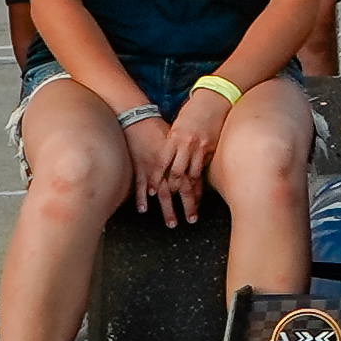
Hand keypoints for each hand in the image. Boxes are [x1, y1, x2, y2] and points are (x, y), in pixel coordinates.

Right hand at [127, 100, 208, 219]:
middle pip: (182, 189)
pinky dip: (142, 197)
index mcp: (184, 153)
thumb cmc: (161, 126)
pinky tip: (144, 209)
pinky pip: (141, 185)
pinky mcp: (139, 166)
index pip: (194, 179)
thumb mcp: (182, 136)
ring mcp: (154, 166)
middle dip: (188, 206)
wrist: (139, 117)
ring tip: (172, 223)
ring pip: (163, 191)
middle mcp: (171, 162)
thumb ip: (191, 152)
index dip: (198, 194)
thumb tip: (199, 164)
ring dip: (167, 209)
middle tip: (192, 220)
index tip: (201, 207)